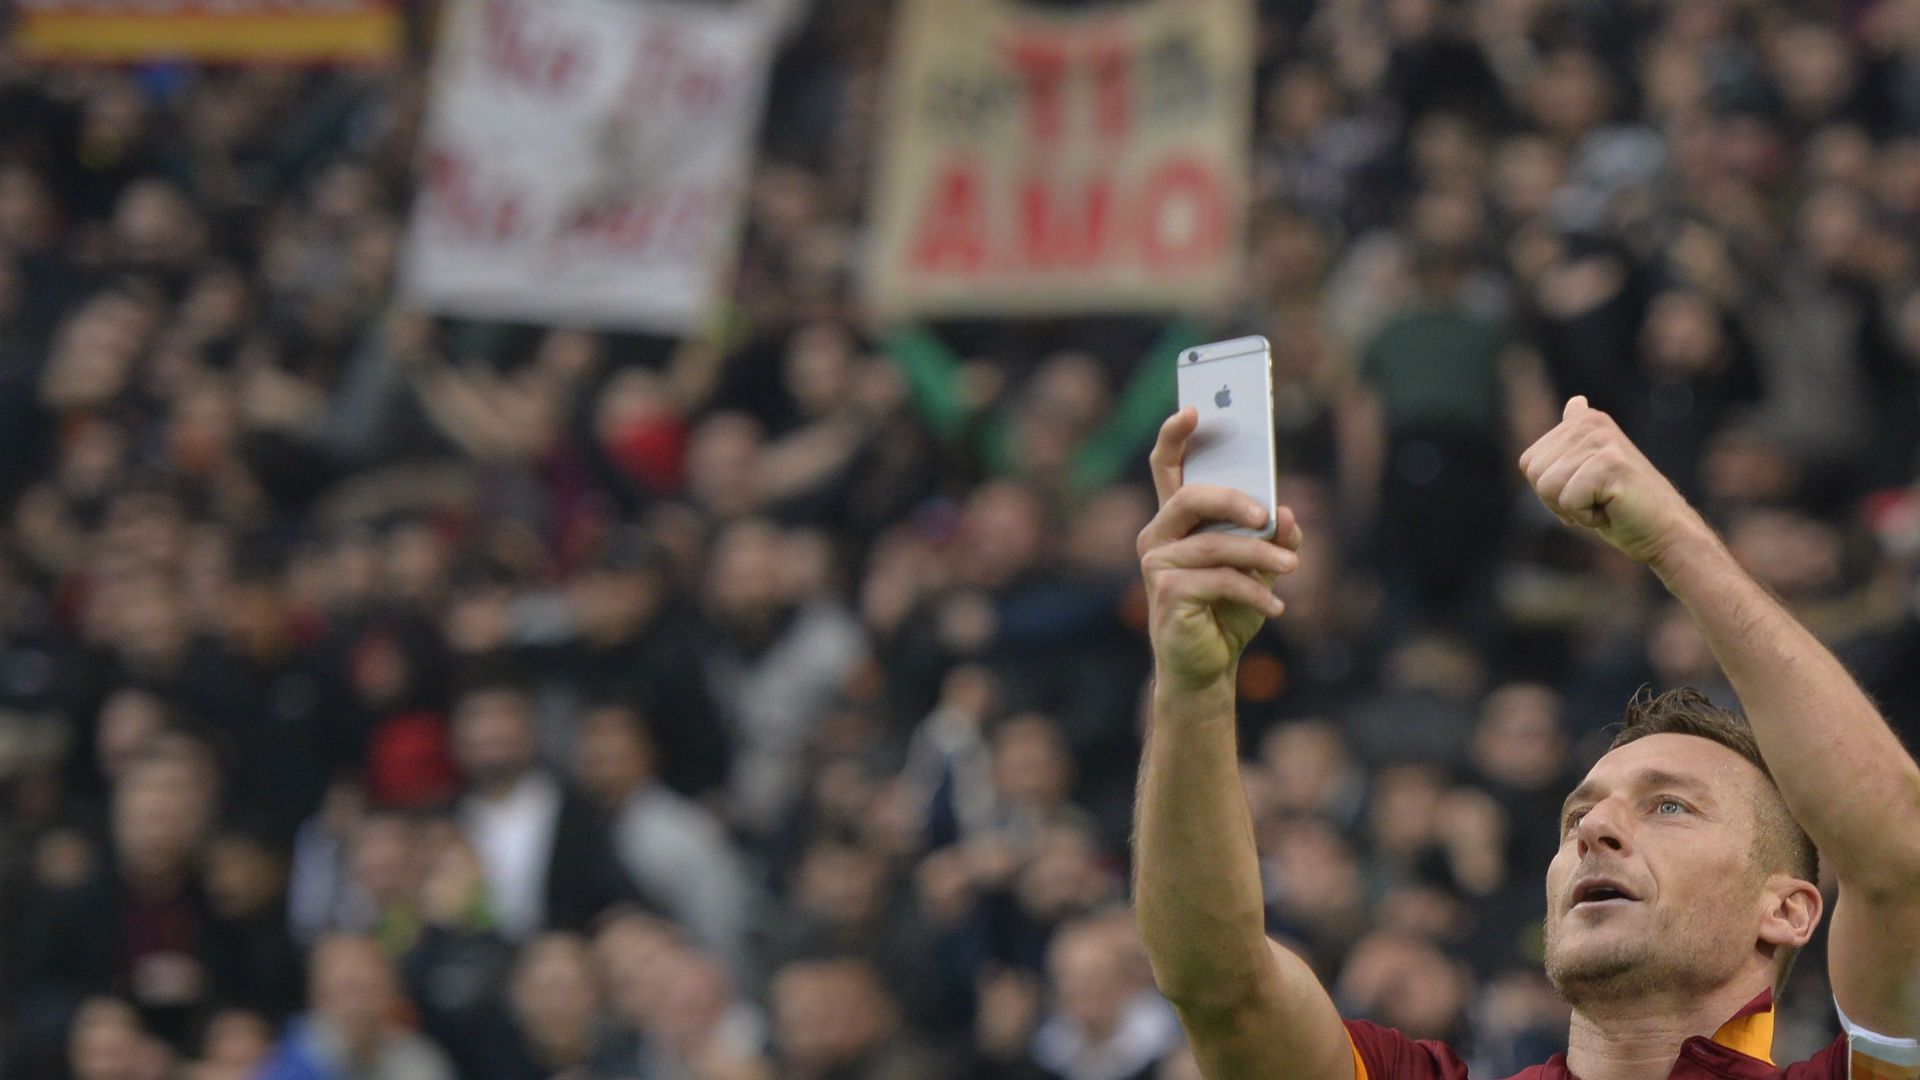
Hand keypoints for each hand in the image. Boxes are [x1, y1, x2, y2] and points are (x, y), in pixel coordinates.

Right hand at [1138, 408, 1301, 691]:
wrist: (1208, 665)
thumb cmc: (1229, 609)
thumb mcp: (1261, 567)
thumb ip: (1274, 537)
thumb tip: (1285, 515)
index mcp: (1177, 520)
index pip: (1167, 468)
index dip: (1175, 437)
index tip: (1194, 410)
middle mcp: (1158, 536)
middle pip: (1189, 497)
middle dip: (1233, 500)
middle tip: (1267, 514)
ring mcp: (1157, 564)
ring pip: (1213, 544)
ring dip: (1259, 555)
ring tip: (1290, 568)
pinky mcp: (1165, 593)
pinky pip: (1218, 579)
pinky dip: (1254, 591)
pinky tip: (1276, 605)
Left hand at [1519, 396, 1705, 569]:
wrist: (1665, 531)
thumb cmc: (1622, 505)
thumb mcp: (1591, 468)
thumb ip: (1577, 438)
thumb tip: (1576, 401)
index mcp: (1583, 419)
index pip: (1528, 462)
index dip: (1550, 490)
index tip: (1583, 491)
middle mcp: (1592, 422)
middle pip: (1535, 474)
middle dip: (1557, 500)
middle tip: (1596, 499)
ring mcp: (1603, 441)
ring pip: (1548, 488)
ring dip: (1572, 509)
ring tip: (1605, 503)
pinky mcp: (1610, 464)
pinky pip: (1568, 501)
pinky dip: (1586, 517)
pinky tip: (1613, 509)